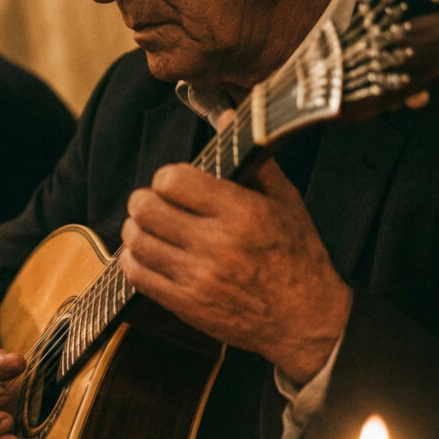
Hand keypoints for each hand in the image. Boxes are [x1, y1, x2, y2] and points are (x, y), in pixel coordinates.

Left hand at [119, 150, 351, 383]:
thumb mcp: (287, 202)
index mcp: (242, 213)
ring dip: (135, 229)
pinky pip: (137, 275)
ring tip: (147, 227)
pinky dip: (133, 260)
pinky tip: (146, 253)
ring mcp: (198, 277)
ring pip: (137, 241)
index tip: (173, 182)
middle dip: (144, 200)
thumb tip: (226, 117)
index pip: (174, 180)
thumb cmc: (298, 257)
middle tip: (151, 202)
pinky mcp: (185, 304)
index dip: (166, 177)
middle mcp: (217, 244)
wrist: (305, 320)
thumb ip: (253, 161)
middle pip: (147, 208)